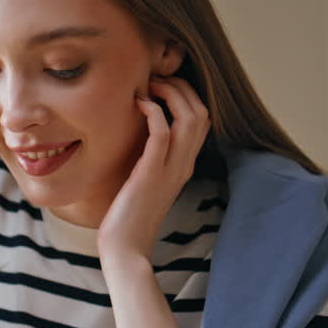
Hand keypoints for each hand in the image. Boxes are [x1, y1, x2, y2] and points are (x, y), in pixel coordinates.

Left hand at [97, 75, 210, 264]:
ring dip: (171, 94)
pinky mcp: (150, 173)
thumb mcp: (145, 181)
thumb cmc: (128, 216)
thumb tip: (137, 134)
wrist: (125, 248)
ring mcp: (170, 169)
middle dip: (182, 88)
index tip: (163, 86)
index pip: (202, 121)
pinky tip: (138, 103)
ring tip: (150, 85)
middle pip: (201, 113)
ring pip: (190, 118)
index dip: (187, 96)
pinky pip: (162, 133)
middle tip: (156, 79)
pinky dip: (153, 111)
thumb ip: (150, 159)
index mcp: (184, 166)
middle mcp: (183, 165)